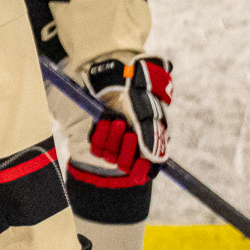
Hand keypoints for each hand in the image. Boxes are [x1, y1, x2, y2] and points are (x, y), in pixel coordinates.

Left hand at [84, 54, 172, 173]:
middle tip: (128, 132)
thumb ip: (151, 138)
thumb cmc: (139, 96)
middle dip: (126, 149)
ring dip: (113, 139)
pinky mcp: (100, 136)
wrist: (119, 78)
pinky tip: (106, 120)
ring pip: (110, 157)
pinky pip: (96, 148)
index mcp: (150, 144)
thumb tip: (153, 161)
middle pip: (126, 165)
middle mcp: (132, 147)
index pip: (146, 171)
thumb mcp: (148, 115)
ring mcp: (115, 142)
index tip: (139, 164)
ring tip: (117, 120)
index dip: (142, 172)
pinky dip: (100, 135)